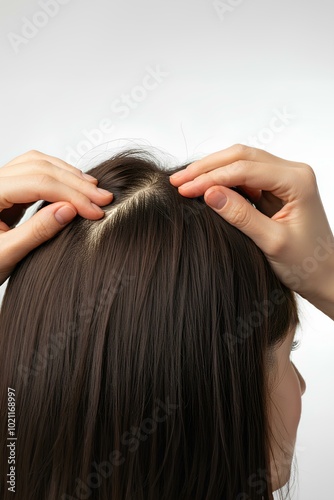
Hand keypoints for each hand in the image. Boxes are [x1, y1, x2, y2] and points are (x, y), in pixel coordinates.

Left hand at [0, 150, 112, 285]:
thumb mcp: (6, 255)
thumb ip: (37, 232)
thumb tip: (69, 210)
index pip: (38, 183)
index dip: (71, 195)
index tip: (95, 211)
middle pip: (40, 168)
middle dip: (75, 183)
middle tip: (103, 199)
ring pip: (38, 163)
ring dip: (68, 175)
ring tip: (92, 191)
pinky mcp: (7, 190)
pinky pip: (35, 172)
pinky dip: (59, 178)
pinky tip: (74, 188)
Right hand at [170, 144, 333, 302]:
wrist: (323, 274)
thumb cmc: (306, 262)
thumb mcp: (272, 242)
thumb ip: (241, 216)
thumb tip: (209, 193)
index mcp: (296, 181)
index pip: (244, 169)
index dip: (211, 177)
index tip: (185, 189)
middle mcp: (291, 172)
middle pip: (241, 156)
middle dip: (207, 167)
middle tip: (178, 181)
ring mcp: (283, 178)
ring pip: (240, 162)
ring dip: (212, 170)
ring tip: (185, 182)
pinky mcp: (274, 188)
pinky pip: (244, 176)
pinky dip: (221, 180)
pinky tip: (203, 187)